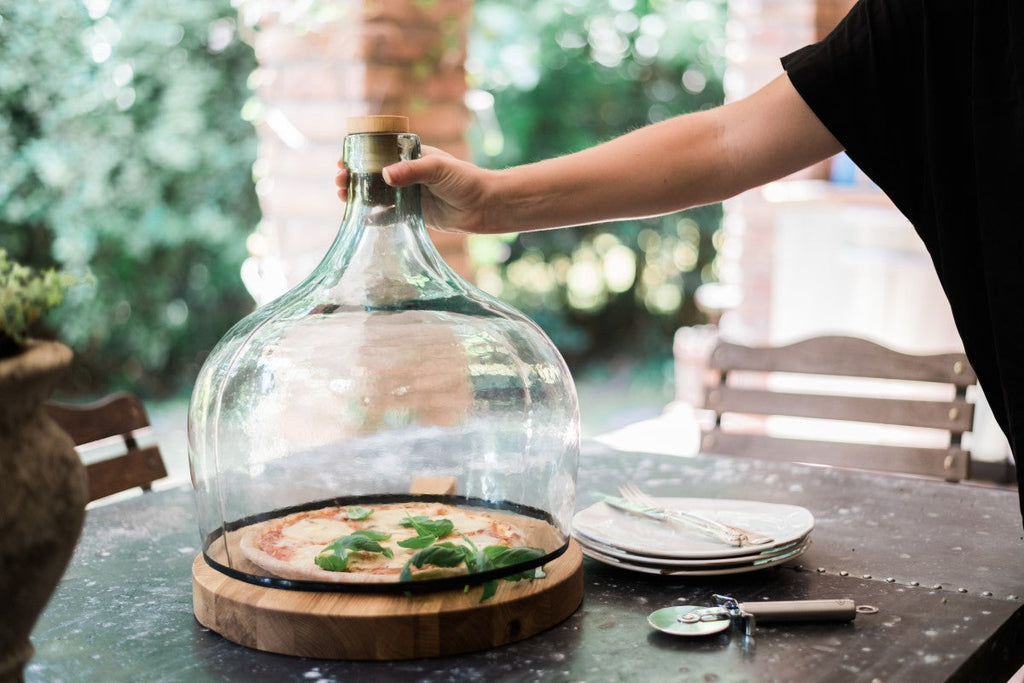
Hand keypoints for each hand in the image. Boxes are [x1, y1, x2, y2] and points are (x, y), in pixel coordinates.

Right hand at [335, 145, 502, 233]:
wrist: (485, 206)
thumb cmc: (465, 180)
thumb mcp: (438, 169)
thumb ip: (412, 171)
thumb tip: (385, 176)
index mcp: (412, 156)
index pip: (379, 153)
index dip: (359, 157)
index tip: (343, 162)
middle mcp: (408, 174)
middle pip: (373, 174)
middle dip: (353, 178)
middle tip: (339, 182)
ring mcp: (410, 194)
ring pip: (378, 195)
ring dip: (359, 196)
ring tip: (342, 197)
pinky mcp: (414, 214)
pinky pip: (390, 215)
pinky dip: (376, 217)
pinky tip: (362, 220)